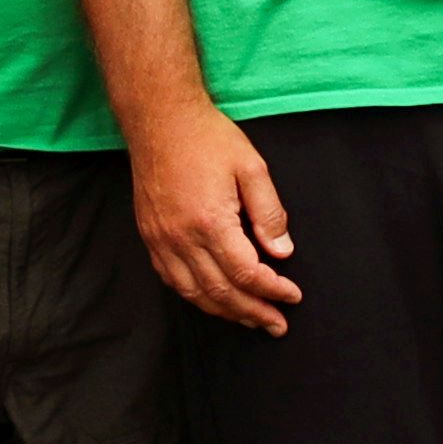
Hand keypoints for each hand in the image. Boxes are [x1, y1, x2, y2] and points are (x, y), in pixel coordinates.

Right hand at [127, 105, 300, 331]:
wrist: (160, 119)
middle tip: (277, 324)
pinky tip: (213, 300)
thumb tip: (282, 252)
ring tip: (251, 320)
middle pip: (220, 292)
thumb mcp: (251, 166)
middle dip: (252, 312)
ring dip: (225, 312)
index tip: (292, 297)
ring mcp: (161, 240)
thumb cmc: (207, 138)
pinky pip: (172, 279)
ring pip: (193, 293)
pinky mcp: (150, 236)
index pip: (246, 273)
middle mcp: (181, 238)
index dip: (272, 290)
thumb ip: (269, 212)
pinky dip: (195, 296)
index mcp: (210, 222)